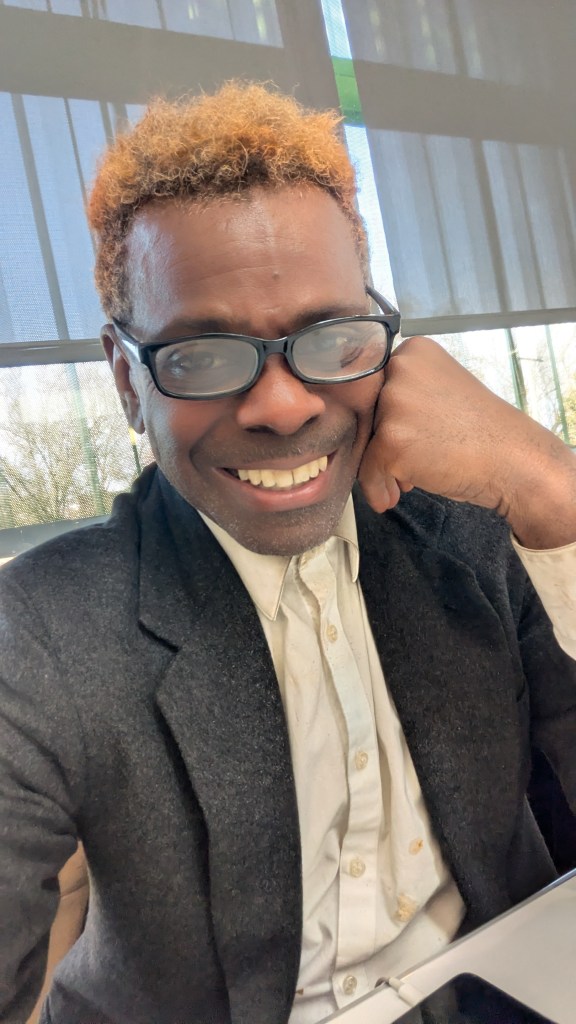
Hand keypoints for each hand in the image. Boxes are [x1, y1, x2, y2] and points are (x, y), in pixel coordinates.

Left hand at [358, 336, 575, 547]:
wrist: (512, 459)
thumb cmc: (481, 432)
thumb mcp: (442, 392)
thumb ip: (406, 395)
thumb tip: (366, 424)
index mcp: (413, 351)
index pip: (375, 386)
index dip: (385, 417)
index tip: (406, 437)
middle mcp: (399, 369)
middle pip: (366, 413)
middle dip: (382, 442)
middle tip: (410, 461)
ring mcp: (394, 403)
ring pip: (365, 443)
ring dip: (381, 466)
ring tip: (407, 480)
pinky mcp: (391, 438)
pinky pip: (368, 470)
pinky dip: (378, 488)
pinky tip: (394, 498)